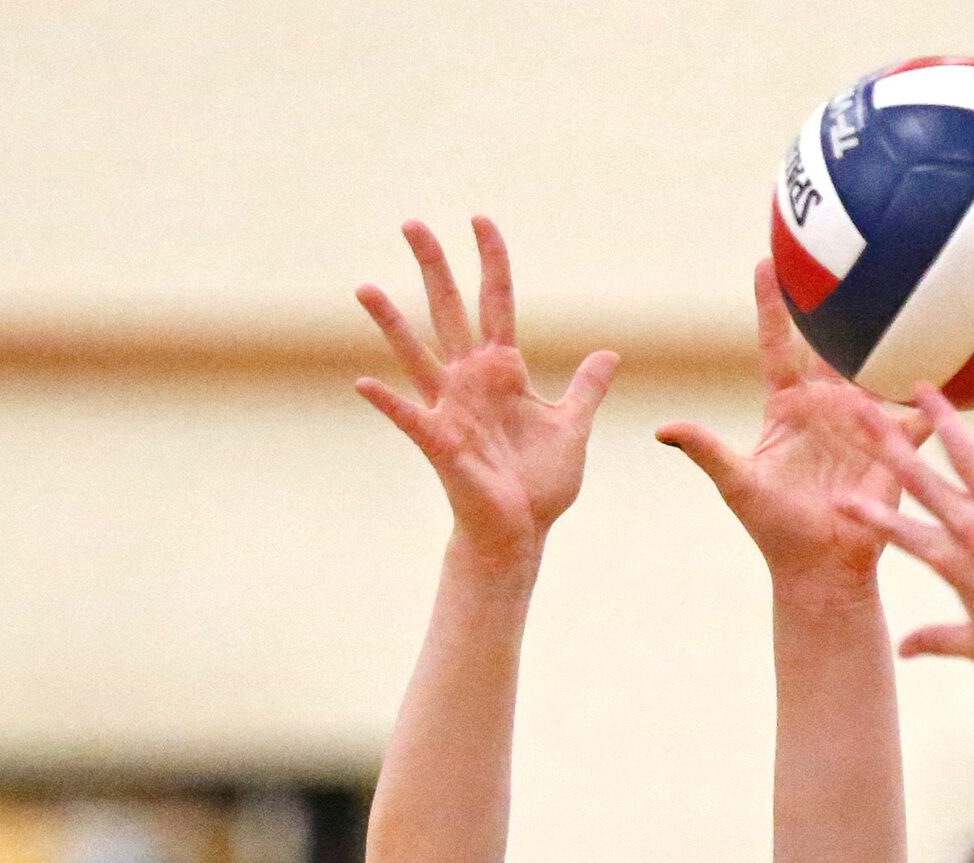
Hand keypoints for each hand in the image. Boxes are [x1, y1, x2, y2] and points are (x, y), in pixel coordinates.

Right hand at [355, 218, 617, 564]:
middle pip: (450, 312)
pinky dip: (388, 401)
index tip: (480, 220)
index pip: (496, 303)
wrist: (522, 531)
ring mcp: (452, 409)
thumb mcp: (572, 426)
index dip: (491, 263)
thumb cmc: (539, 482)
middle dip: (434, 268)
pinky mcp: (441, 443)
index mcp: (503, 371)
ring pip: (417, 355)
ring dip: (392, 324)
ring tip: (365, 288)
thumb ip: (587, 388)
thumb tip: (610, 353)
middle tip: (412, 222)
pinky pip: (410, 417)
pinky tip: (363, 382)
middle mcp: (471, 381)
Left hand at [658, 260, 931, 585]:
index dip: (771, 305)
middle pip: (831, 346)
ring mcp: (862, 425)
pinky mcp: (894, 448)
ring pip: (877, 371)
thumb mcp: (738, 485)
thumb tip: (663, 429)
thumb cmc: (775, 530)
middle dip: (839, 306)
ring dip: (890, 339)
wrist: (821, 569)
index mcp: (786, 409)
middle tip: (847, 256)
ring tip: (907, 294)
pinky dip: (936, 398)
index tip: (768, 262)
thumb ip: (706, 450)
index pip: (776, 344)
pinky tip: (957, 369)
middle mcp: (826, 408)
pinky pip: (917, 416)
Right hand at [840, 380, 973, 671]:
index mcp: (948, 562)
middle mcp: (966, 530)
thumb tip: (901, 651)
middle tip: (859, 409)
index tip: (836, 496)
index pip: (895, 531)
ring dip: (941, 418)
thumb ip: (935, 640)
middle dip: (885, 442)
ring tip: (923, 388)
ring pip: (963, 454)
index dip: (865, 513)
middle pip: (916, 479)